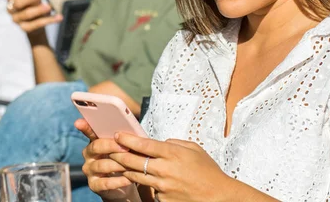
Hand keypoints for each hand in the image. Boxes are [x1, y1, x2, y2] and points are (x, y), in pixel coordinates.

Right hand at [0, 0, 61, 34]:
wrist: (36, 22)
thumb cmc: (34, 3)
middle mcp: (11, 8)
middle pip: (17, 4)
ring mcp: (17, 19)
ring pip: (27, 14)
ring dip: (39, 10)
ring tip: (49, 7)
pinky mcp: (25, 28)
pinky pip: (37, 24)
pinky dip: (49, 20)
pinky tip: (59, 17)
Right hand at [75, 119, 139, 200]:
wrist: (123, 183)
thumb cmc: (123, 160)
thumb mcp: (123, 147)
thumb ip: (123, 139)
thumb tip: (130, 131)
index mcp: (94, 142)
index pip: (89, 131)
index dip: (84, 127)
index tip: (78, 122)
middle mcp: (88, 154)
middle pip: (96, 147)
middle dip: (112, 146)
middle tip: (126, 148)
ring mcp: (89, 170)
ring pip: (102, 165)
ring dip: (118, 165)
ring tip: (132, 165)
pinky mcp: (93, 185)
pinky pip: (105, 183)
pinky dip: (118, 181)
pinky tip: (129, 179)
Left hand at [109, 133, 232, 201]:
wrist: (219, 196)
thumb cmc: (208, 171)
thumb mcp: (193, 149)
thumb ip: (174, 143)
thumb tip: (158, 142)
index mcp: (173, 154)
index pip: (144, 144)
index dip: (127, 138)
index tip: (117, 134)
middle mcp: (165, 169)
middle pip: (133, 160)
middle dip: (118, 153)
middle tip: (110, 148)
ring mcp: (163, 186)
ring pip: (136, 175)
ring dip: (125, 168)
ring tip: (118, 162)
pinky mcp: (163, 199)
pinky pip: (148, 189)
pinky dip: (143, 183)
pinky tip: (139, 179)